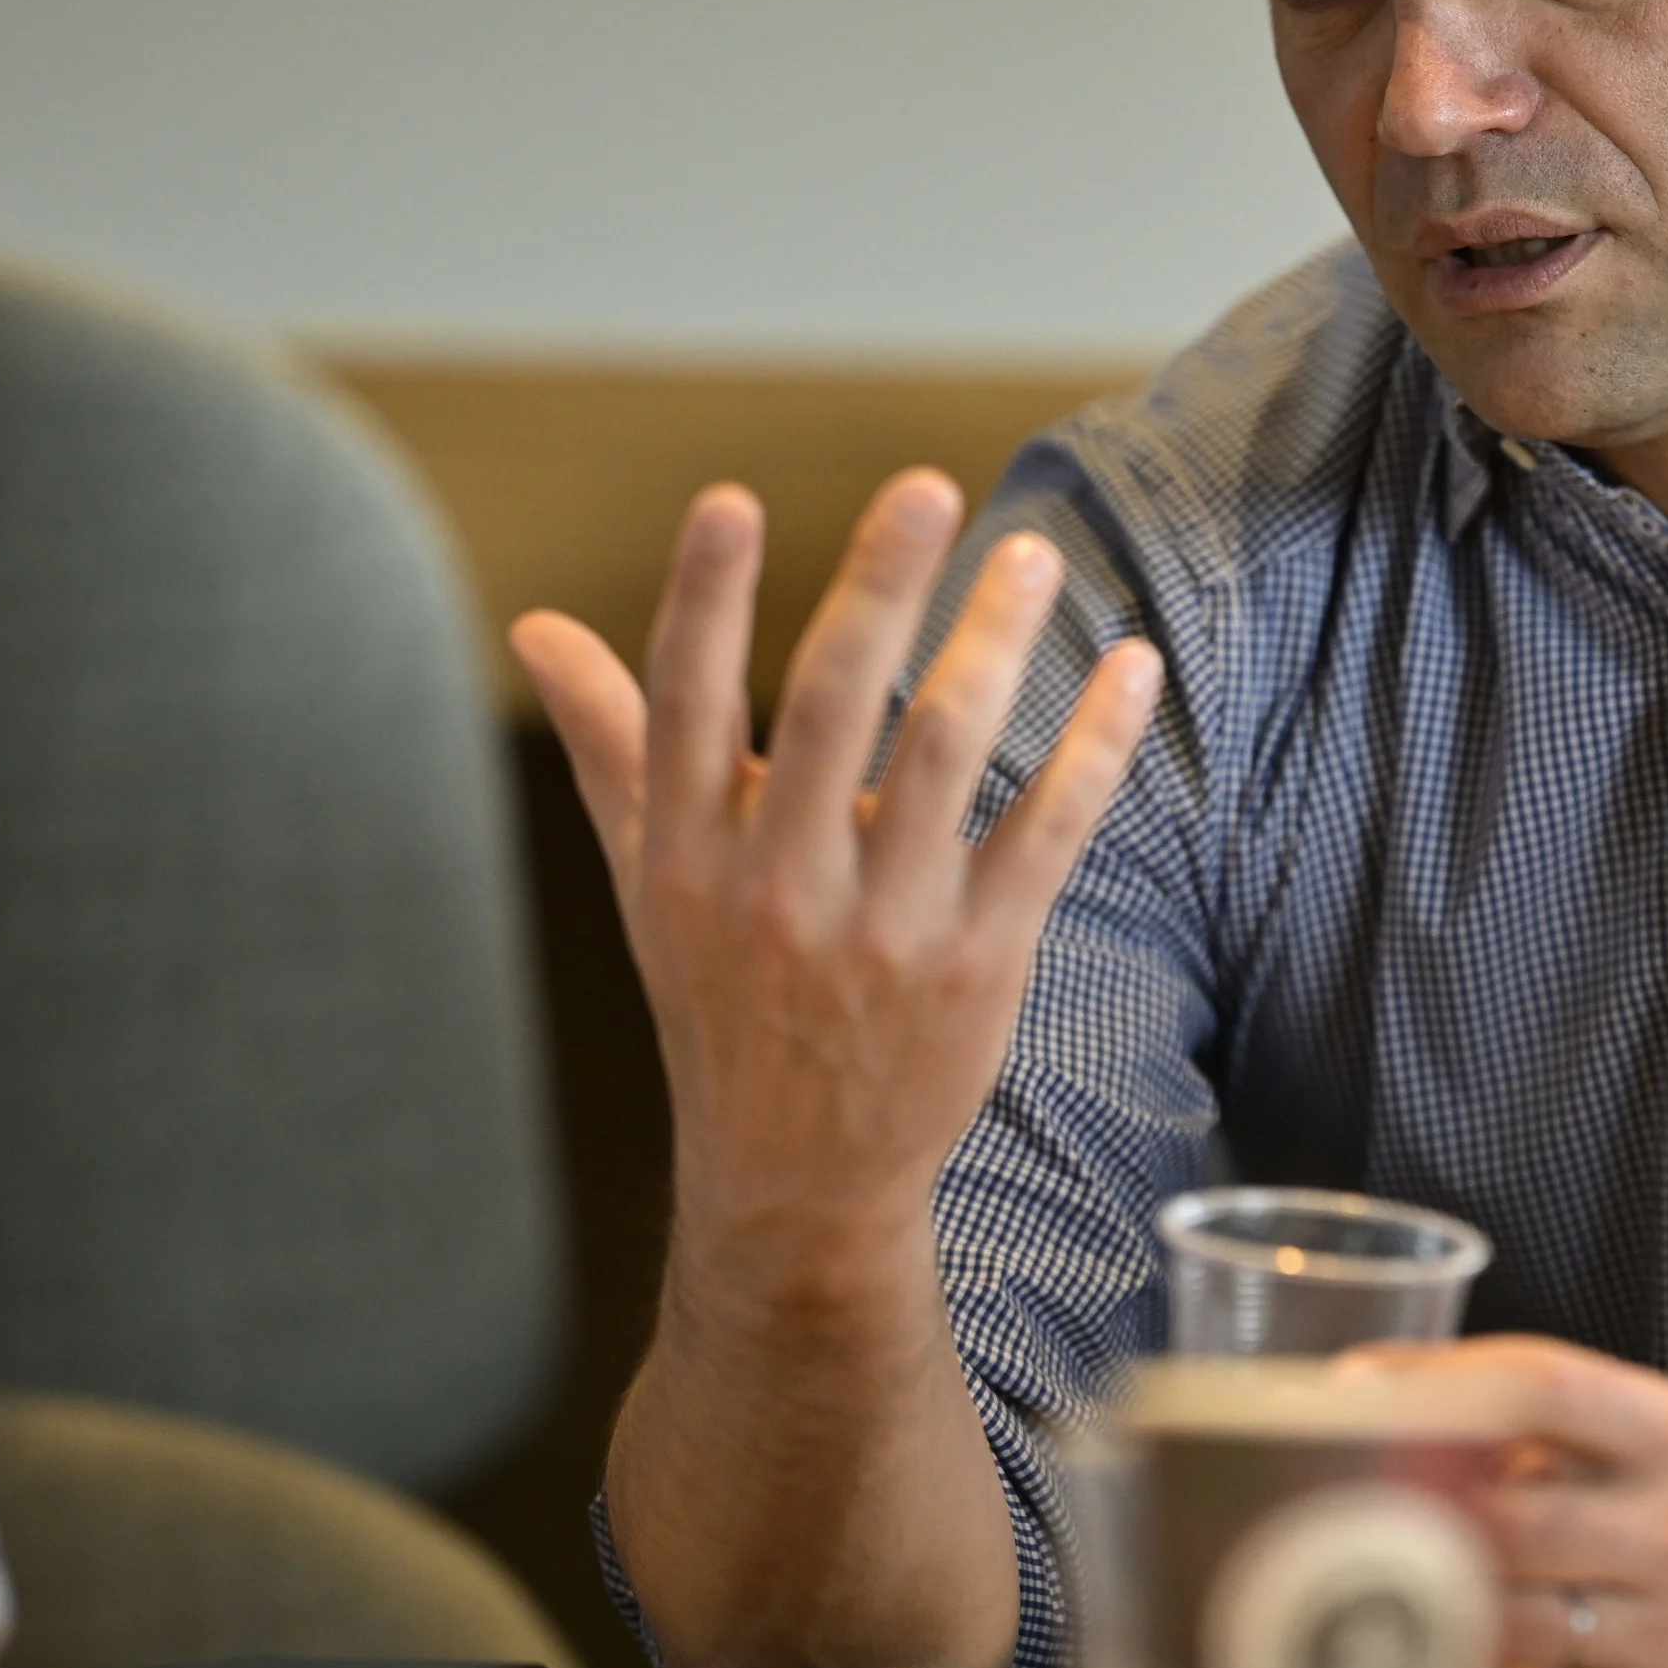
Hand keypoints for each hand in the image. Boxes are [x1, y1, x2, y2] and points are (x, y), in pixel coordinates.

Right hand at [508, 470, 1162, 1301]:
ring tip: (1036, 558)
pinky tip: (1130, 664)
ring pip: (945, 756)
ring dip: (994, 646)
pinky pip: (1046, 831)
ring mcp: (881, 927)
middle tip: (928, 488)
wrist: (796, 1178)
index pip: (684, 705)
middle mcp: (774, 886)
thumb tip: (537, 627)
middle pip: (826, 708)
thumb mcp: (648, 878)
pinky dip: (1094, 745)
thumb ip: (611, 741)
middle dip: (876, 590)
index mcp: (685, 853)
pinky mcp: (977, 962)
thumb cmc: (721, 998)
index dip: (703, 602)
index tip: (730, 500)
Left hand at [1345, 1336, 1667, 1667]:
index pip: (1543, 1385)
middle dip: (1408, 1514)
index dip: (1439, 1382)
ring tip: (1356, 1583)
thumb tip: (1398, 1420)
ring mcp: (1666, 1634)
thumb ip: (1549, 1429)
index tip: (1355, 1387)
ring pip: (1502, 1620)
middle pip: (1505, 1519)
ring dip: (1422, 1604)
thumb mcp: (1661, 1440)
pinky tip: (1427, 1656)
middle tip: (1328, 1504)